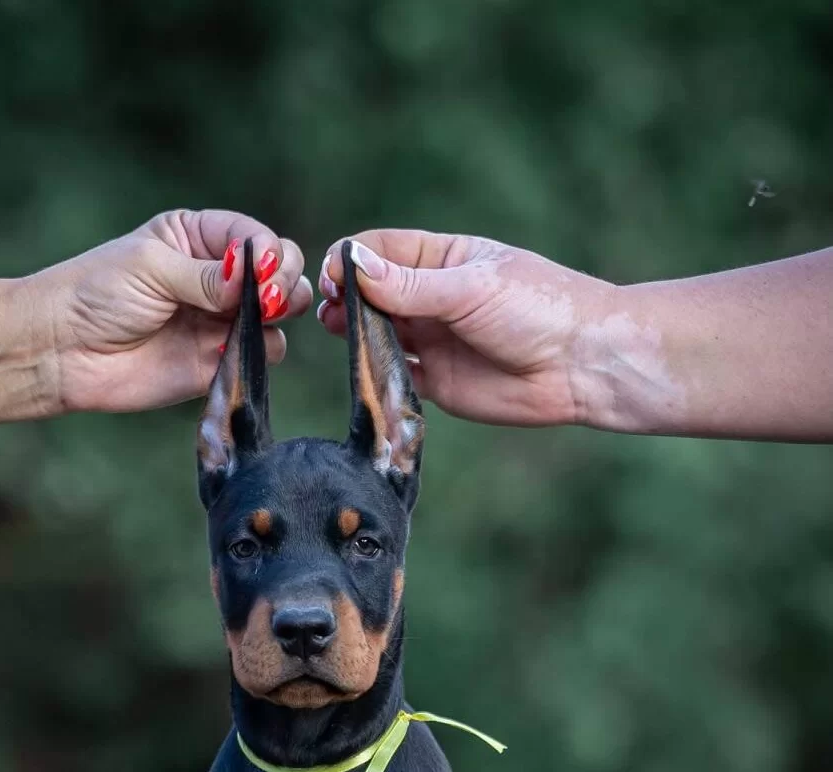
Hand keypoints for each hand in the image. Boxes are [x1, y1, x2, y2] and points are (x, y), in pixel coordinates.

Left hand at [0, 209, 312, 422]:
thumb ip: (207, 275)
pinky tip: (235, 349)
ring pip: (280, 315)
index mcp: (200, 238)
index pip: (255, 236)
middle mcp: (218, 278)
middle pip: (280, 273)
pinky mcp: (218, 363)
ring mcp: (220, 321)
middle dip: (284, 280)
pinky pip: (260, 356)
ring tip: (257, 319)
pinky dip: (260, 352)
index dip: (269, 250)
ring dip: (279, 315)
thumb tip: (258, 278)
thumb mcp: (152, 268)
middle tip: (268, 297)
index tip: (264, 265)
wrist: (63, 351)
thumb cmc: (95, 293)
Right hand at [317, 229, 615, 427]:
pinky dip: (374, 373)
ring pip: (376, 334)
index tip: (334, 276)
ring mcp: (432, 340)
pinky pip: (393, 376)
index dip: (352, 259)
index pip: (382, 250)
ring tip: (337, 333)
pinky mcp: (436, 382)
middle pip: (371, 293)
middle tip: (328, 310)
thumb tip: (354, 266)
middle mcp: (431, 298)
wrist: (582, 365)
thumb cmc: (538, 308)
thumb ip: (410, 285)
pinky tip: (363, 369)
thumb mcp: (469, 288)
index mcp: (443, 259)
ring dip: (353, 334)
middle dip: (346, 298)